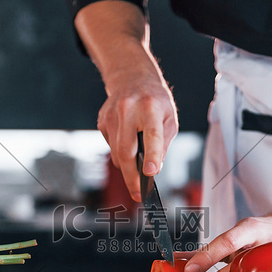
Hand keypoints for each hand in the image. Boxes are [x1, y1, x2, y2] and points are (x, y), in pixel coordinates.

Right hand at [74, 0, 178, 201]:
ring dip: (128, 167)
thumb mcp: (169, 118)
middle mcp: (128, 109)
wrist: (132, 77)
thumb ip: (163, 144)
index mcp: (151, 106)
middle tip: (139, 194)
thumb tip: (153, 170)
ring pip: (117, 153)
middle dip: (132, 177)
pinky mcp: (102, 122)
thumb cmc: (155, 101)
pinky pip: (111, 147)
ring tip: (138, 169)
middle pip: (127, 150)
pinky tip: (129, 142)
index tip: (151, 172)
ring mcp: (111, 115)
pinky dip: (121, 153)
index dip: (152, 154)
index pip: (151, 134)